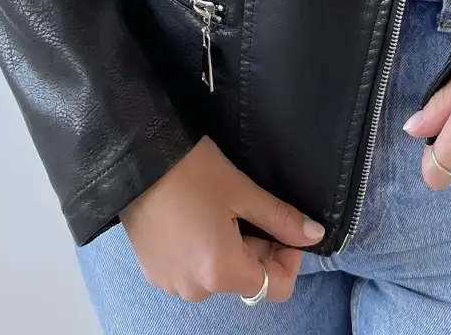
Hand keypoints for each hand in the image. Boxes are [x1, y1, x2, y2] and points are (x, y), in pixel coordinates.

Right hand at [119, 135, 324, 301]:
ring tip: (221, 209)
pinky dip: (205, 250)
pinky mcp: (155, 273)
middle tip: (251, 208)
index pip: (275, 288)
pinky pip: (194, 271)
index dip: (289, 258)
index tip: (283, 226)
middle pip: (246, 280)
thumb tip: (315, 235)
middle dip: (259, 248)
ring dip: (232, 249)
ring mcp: (171, 284)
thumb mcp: (242, 192)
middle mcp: (195, 289)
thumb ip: (281, 219)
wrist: (135, 161)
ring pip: (220, 275)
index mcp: (220, 272)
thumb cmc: (191, 172)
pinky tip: (198, 217)